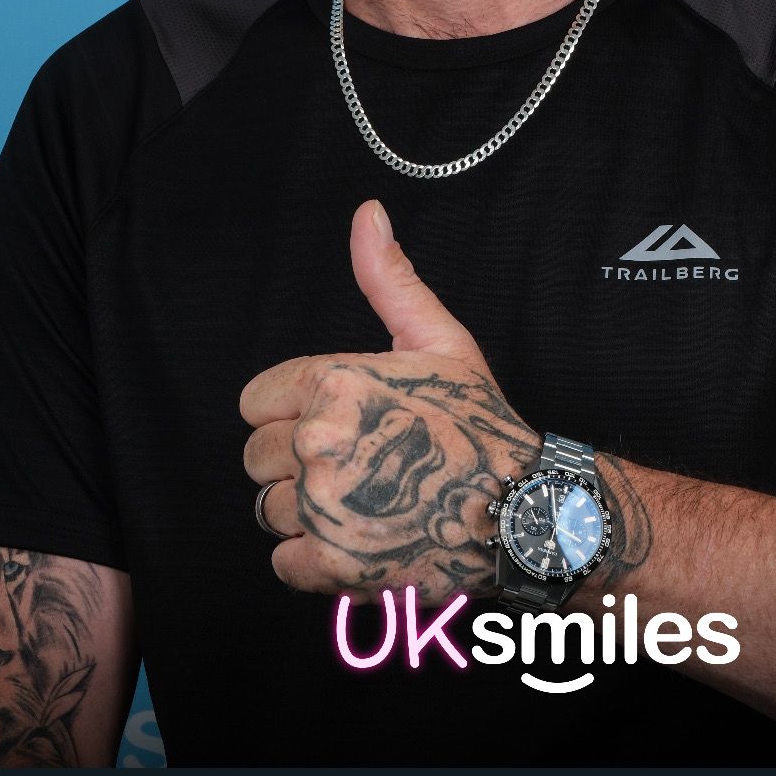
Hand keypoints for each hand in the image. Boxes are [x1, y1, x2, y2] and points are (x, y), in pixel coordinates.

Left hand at [240, 200, 538, 603]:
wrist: (520, 509)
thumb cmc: (478, 421)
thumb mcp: (437, 338)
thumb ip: (388, 277)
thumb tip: (367, 212)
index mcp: (334, 381)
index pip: (254, 401)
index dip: (293, 412)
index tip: (339, 423)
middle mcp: (320, 441)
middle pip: (257, 457)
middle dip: (298, 463)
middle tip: (360, 465)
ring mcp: (324, 506)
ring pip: (270, 510)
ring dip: (308, 514)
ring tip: (365, 502)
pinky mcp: (333, 563)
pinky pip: (283, 562)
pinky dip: (315, 560)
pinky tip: (359, 540)